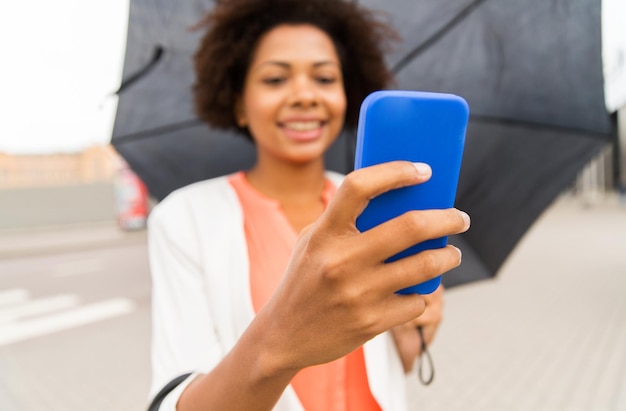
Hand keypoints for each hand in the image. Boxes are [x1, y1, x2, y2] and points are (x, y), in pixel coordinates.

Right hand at [255, 161, 468, 374]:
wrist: (284, 336)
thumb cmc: (304, 280)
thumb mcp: (312, 242)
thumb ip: (343, 221)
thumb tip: (399, 201)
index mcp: (324, 234)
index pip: (359, 187)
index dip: (395, 171)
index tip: (423, 171)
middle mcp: (341, 261)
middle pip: (411, 227)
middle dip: (447, 219)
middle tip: (460, 218)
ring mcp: (358, 294)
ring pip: (425, 266)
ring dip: (449, 256)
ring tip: (452, 254)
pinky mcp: (371, 323)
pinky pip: (416, 302)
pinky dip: (422, 295)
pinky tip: (415, 292)